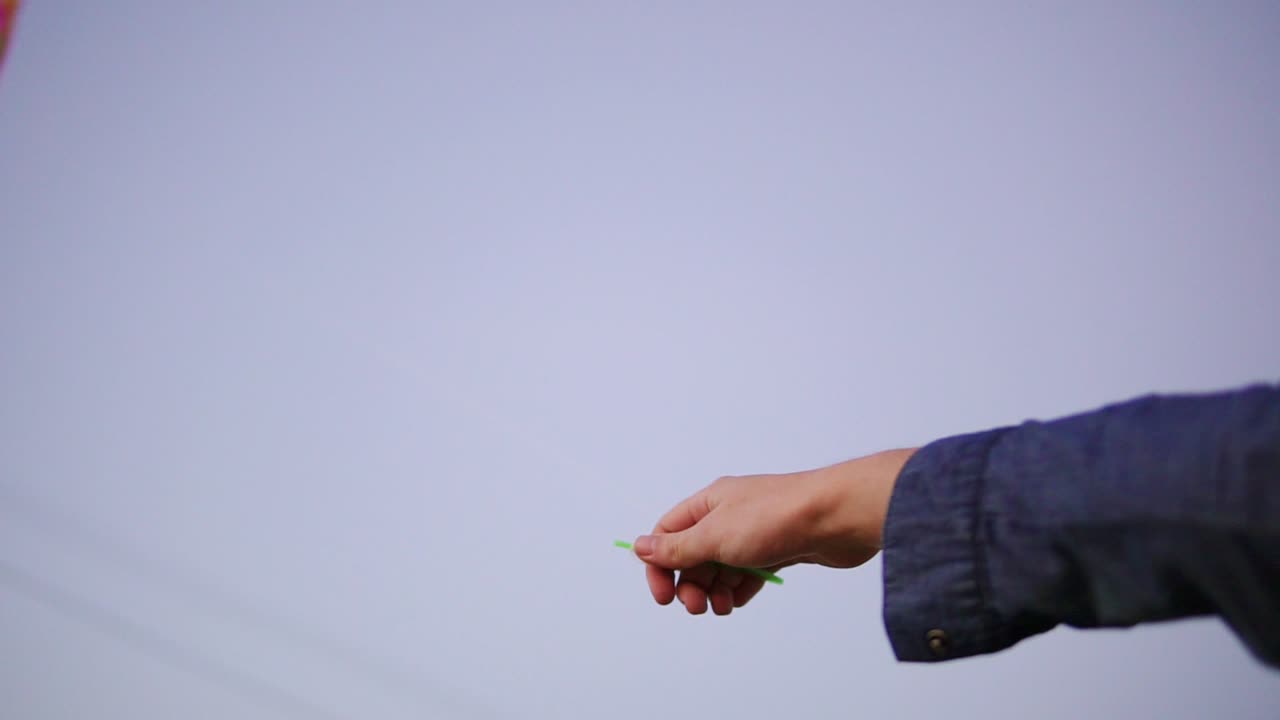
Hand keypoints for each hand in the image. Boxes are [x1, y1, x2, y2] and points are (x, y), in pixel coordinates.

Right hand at [633, 448, 916, 614]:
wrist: (837, 516)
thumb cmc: (777, 517)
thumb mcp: (715, 535)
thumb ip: (677, 547)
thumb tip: (640, 546)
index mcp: (709, 503)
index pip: (668, 533)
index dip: (659, 565)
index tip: (663, 595)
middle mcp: (729, 514)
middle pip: (693, 554)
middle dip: (690, 583)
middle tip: (697, 607)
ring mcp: (754, 532)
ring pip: (721, 567)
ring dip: (714, 590)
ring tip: (722, 606)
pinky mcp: (778, 549)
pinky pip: (748, 573)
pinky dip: (739, 589)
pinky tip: (738, 601)